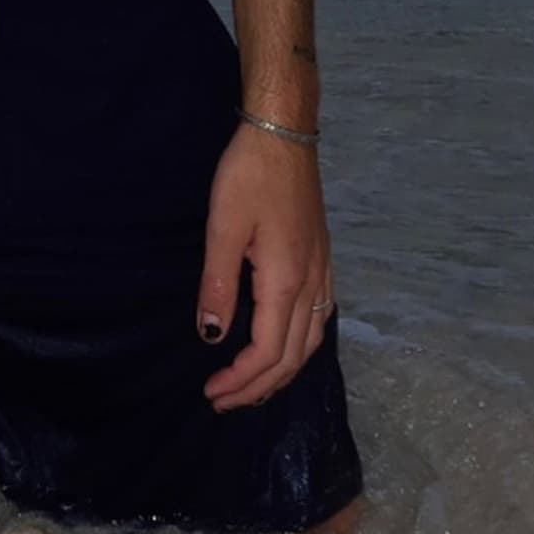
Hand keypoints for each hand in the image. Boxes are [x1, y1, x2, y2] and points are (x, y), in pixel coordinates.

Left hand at [196, 122, 333, 412]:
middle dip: (258, 387)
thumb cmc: (249, 175)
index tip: (210, 391)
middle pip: (292, 356)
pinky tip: (284, 346)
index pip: (266, 351)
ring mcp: (323, 271)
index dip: (240, 379)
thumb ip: (218, 284)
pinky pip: (318, 320)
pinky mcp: (323, 259)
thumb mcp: (223, 225)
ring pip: (310, 342)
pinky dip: (298, 347)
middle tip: (223, 401)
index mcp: (286, 280)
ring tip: (251, 386)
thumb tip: (211, 337)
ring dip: (281, 372)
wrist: (284, 133)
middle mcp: (312, 284)